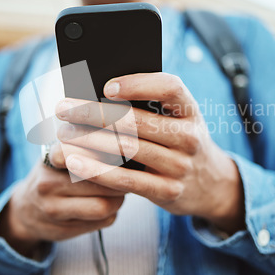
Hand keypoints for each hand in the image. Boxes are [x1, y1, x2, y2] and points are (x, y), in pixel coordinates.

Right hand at [0, 144, 123, 256]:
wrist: (24, 210)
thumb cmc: (52, 175)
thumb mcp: (60, 154)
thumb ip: (86, 147)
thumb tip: (125, 145)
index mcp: (52, 157)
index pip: (94, 155)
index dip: (116, 157)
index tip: (126, 156)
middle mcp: (49, 183)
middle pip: (103, 183)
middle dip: (122, 180)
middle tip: (129, 176)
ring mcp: (54, 209)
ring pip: (104, 206)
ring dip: (119, 200)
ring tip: (120, 192)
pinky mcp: (63, 230)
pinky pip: (103, 222)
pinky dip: (112, 214)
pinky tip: (107, 207)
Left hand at [55, 73, 244, 234]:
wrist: (211, 184)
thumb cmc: (180, 141)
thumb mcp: (177, 120)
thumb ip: (148, 108)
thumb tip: (96, 94)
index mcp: (190, 110)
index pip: (169, 87)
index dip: (138, 84)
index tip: (105, 86)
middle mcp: (189, 136)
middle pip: (136, 120)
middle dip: (94, 113)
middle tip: (63, 108)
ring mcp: (180, 165)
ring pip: (127, 149)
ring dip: (89, 140)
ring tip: (63, 134)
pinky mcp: (168, 191)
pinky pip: (127, 181)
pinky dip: (98, 171)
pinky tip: (75, 163)